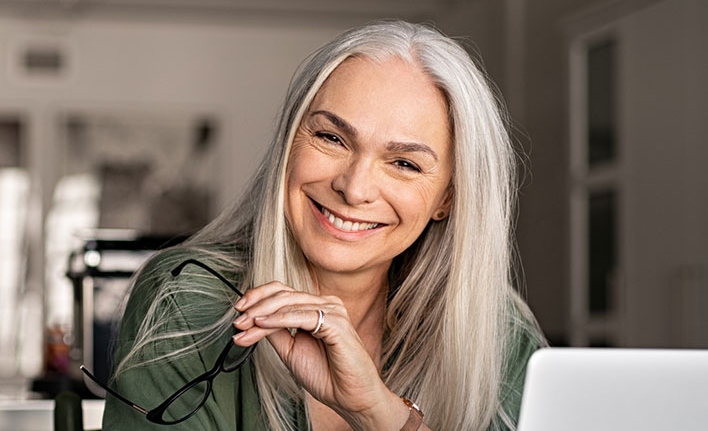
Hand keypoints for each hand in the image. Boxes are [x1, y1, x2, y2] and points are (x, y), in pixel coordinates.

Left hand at [231, 281, 407, 429]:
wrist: (350, 397)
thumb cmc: (327, 375)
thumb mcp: (291, 350)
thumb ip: (276, 332)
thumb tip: (253, 319)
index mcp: (316, 308)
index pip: (283, 292)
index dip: (258, 297)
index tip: (238, 311)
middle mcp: (326, 304)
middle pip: (283, 294)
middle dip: (255, 306)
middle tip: (237, 321)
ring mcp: (333, 311)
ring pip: (288, 303)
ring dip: (261, 314)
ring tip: (244, 325)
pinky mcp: (336, 322)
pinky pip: (302, 316)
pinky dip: (279, 319)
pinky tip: (262, 324)